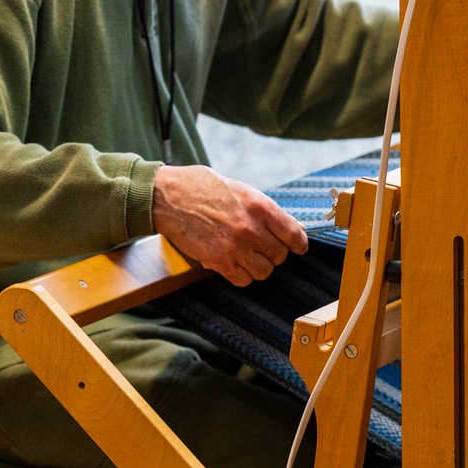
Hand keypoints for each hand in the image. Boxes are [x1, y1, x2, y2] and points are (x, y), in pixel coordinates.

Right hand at [151, 165, 307, 286]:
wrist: (168, 196)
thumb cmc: (204, 188)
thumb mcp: (241, 190)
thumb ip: (265, 210)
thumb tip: (291, 227)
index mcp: (259, 206)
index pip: (294, 234)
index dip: (299, 244)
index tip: (299, 248)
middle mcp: (250, 228)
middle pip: (280, 255)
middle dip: (274, 253)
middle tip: (263, 247)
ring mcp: (234, 247)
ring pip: (264, 271)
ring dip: (259, 266)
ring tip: (248, 256)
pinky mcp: (218, 261)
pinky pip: (243, 280)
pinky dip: (242, 275)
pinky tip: (235, 263)